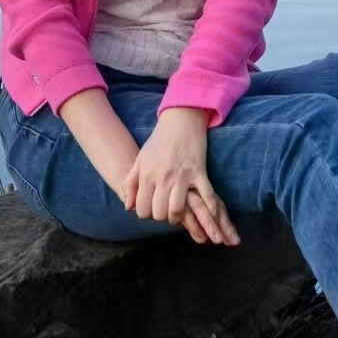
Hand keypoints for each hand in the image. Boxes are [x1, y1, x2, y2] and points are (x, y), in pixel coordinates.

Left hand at [124, 107, 239, 246]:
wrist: (180, 120)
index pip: (142, 209)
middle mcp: (163, 178)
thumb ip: (130, 183)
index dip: (146, 214)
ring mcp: (182, 176)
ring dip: (177, 217)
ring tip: (177, 212)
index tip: (151, 209)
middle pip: (159, 213)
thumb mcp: (140, 159)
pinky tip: (208, 216)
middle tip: (164, 210)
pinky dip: (209, 210)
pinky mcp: (199, 173)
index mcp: (147, 175)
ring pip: (177, 210)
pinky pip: (206, 197)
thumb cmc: (159, 141)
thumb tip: (128, 206)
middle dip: (161, 217)